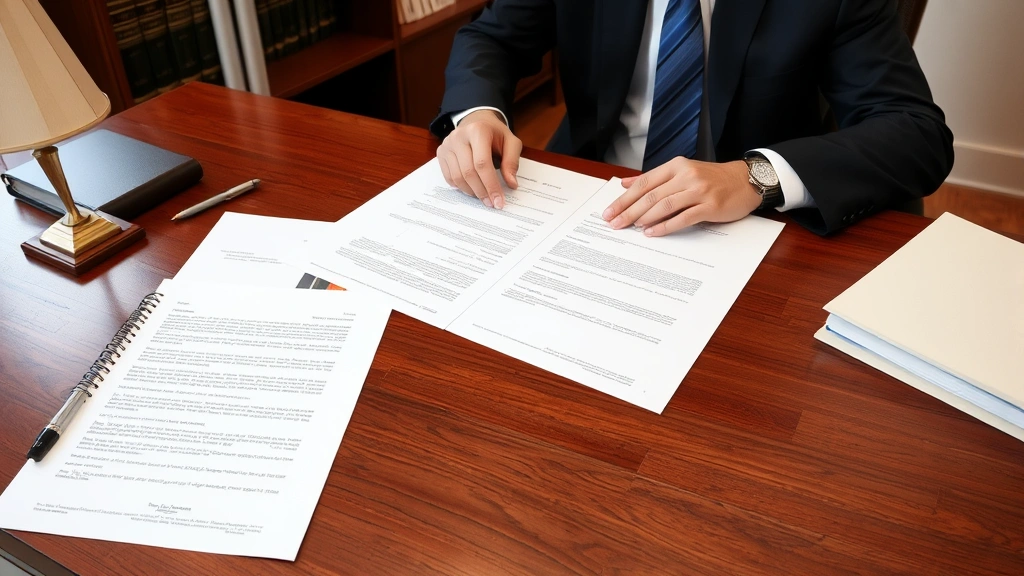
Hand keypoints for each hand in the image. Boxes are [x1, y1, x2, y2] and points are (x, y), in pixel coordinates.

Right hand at [436, 110, 522, 208]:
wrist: (477, 122)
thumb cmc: (495, 134)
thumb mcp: (511, 142)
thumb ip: (512, 162)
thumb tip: (511, 184)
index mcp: (478, 130)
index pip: (482, 163)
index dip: (491, 185)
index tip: (499, 201)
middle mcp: (459, 136)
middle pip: (468, 172)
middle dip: (482, 192)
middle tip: (492, 203)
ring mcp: (447, 144)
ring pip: (457, 177)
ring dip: (471, 192)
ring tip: (483, 196)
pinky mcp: (441, 153)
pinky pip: (449, 177)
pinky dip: (461, 187)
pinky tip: (472, 188)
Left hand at [602, 158, 761, 236]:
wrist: (745, 181)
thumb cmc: (711, 178)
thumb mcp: (682, 171)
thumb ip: (654, 178)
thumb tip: (625, 184)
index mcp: (676, 166)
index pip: (644, 183)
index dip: (624, 198)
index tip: (609, 211)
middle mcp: (686, 176)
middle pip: (651, 195)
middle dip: (629, 211)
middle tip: (614, 223)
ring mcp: (698, 190)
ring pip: (664, 205)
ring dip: (645, 217)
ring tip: (630, 227)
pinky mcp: (710, 206)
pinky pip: (683, 217)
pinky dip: (665, 226)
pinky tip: (652, 233)